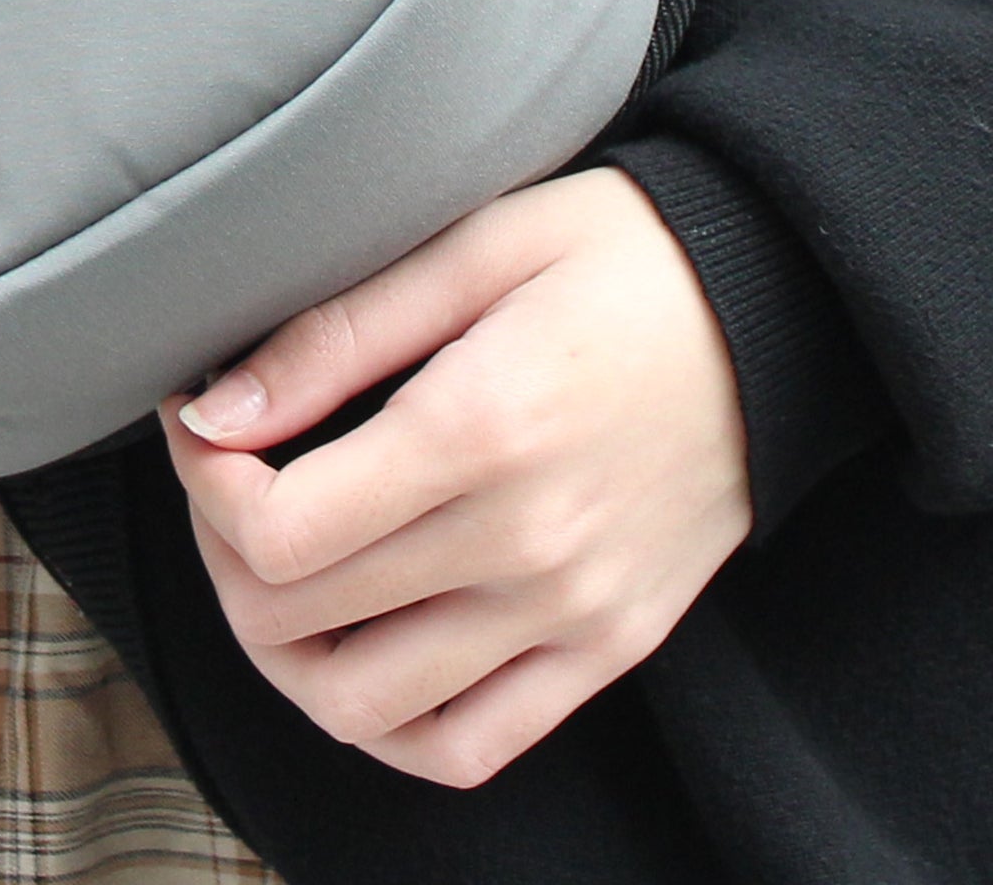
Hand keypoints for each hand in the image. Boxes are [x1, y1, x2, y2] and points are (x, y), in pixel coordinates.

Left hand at [163, 168, 750, 789]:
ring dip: (287, 653)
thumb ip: (336, 336)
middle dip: (227, 554)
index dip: (209, 488)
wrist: (784, 307)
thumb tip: (212, 414)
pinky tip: (361, 656)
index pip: (280, 533)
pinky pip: (468, 747)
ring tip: (284, 576)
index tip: (208, 429)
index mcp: (482, 429)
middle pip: (300, 620)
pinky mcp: (609, 648)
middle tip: (233, 484)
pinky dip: (388, 726)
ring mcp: (571, 611)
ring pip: (362, 707)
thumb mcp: (478, 246)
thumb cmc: (625, 257)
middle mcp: (525, 542)